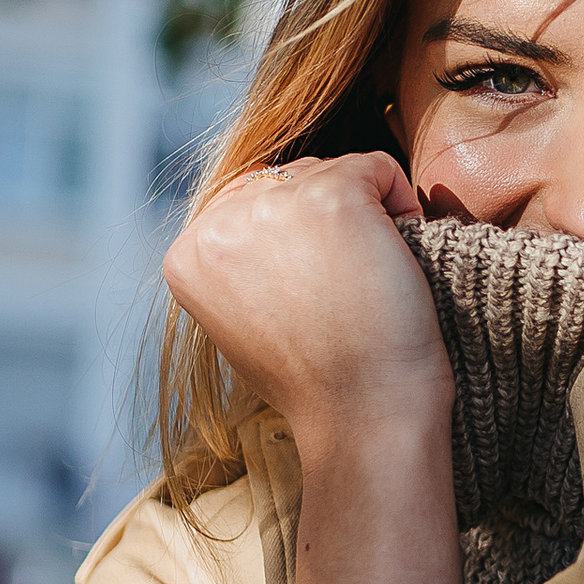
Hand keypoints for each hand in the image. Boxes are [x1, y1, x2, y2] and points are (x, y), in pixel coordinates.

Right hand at [163, 152, 450, 460]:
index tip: (312, 294)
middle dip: (325, 223)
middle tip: (344, 291)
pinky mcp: (331, 195)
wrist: (361, 414)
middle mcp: (218, 222)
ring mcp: (273, 204)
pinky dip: (399, 202)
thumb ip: (238, 262)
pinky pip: (377, 169)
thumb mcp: (242, 320)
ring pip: (331, 172)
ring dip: (364, 214)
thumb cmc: (315, 379)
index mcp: (185, 254)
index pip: (245, 201)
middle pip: (287, 180)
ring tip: (366, 281)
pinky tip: (396, 257)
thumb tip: (263, 215)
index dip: (293, 240)